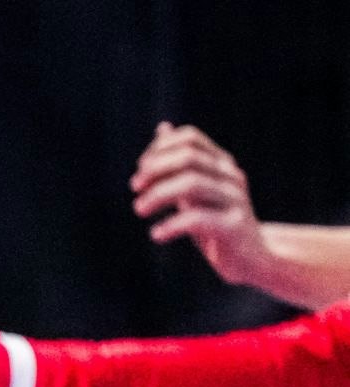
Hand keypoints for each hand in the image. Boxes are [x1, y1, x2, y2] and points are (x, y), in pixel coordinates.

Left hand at [132, 121, 268, 284]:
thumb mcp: (195, 190)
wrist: (252, 258)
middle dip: (155, 169)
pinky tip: (156, 235)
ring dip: (157, 195)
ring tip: (139, 209)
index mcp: (222, 164)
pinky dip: (171, 225)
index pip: (190, 138)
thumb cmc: (217, 221)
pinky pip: (199, 219)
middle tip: (135, 188)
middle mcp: (231, 177)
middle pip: (189, 158)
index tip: (141, 170)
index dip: (160, 148)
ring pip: (192, 184)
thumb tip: (162, 128)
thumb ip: (179, 163)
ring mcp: (236, 200)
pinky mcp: (235, 227)